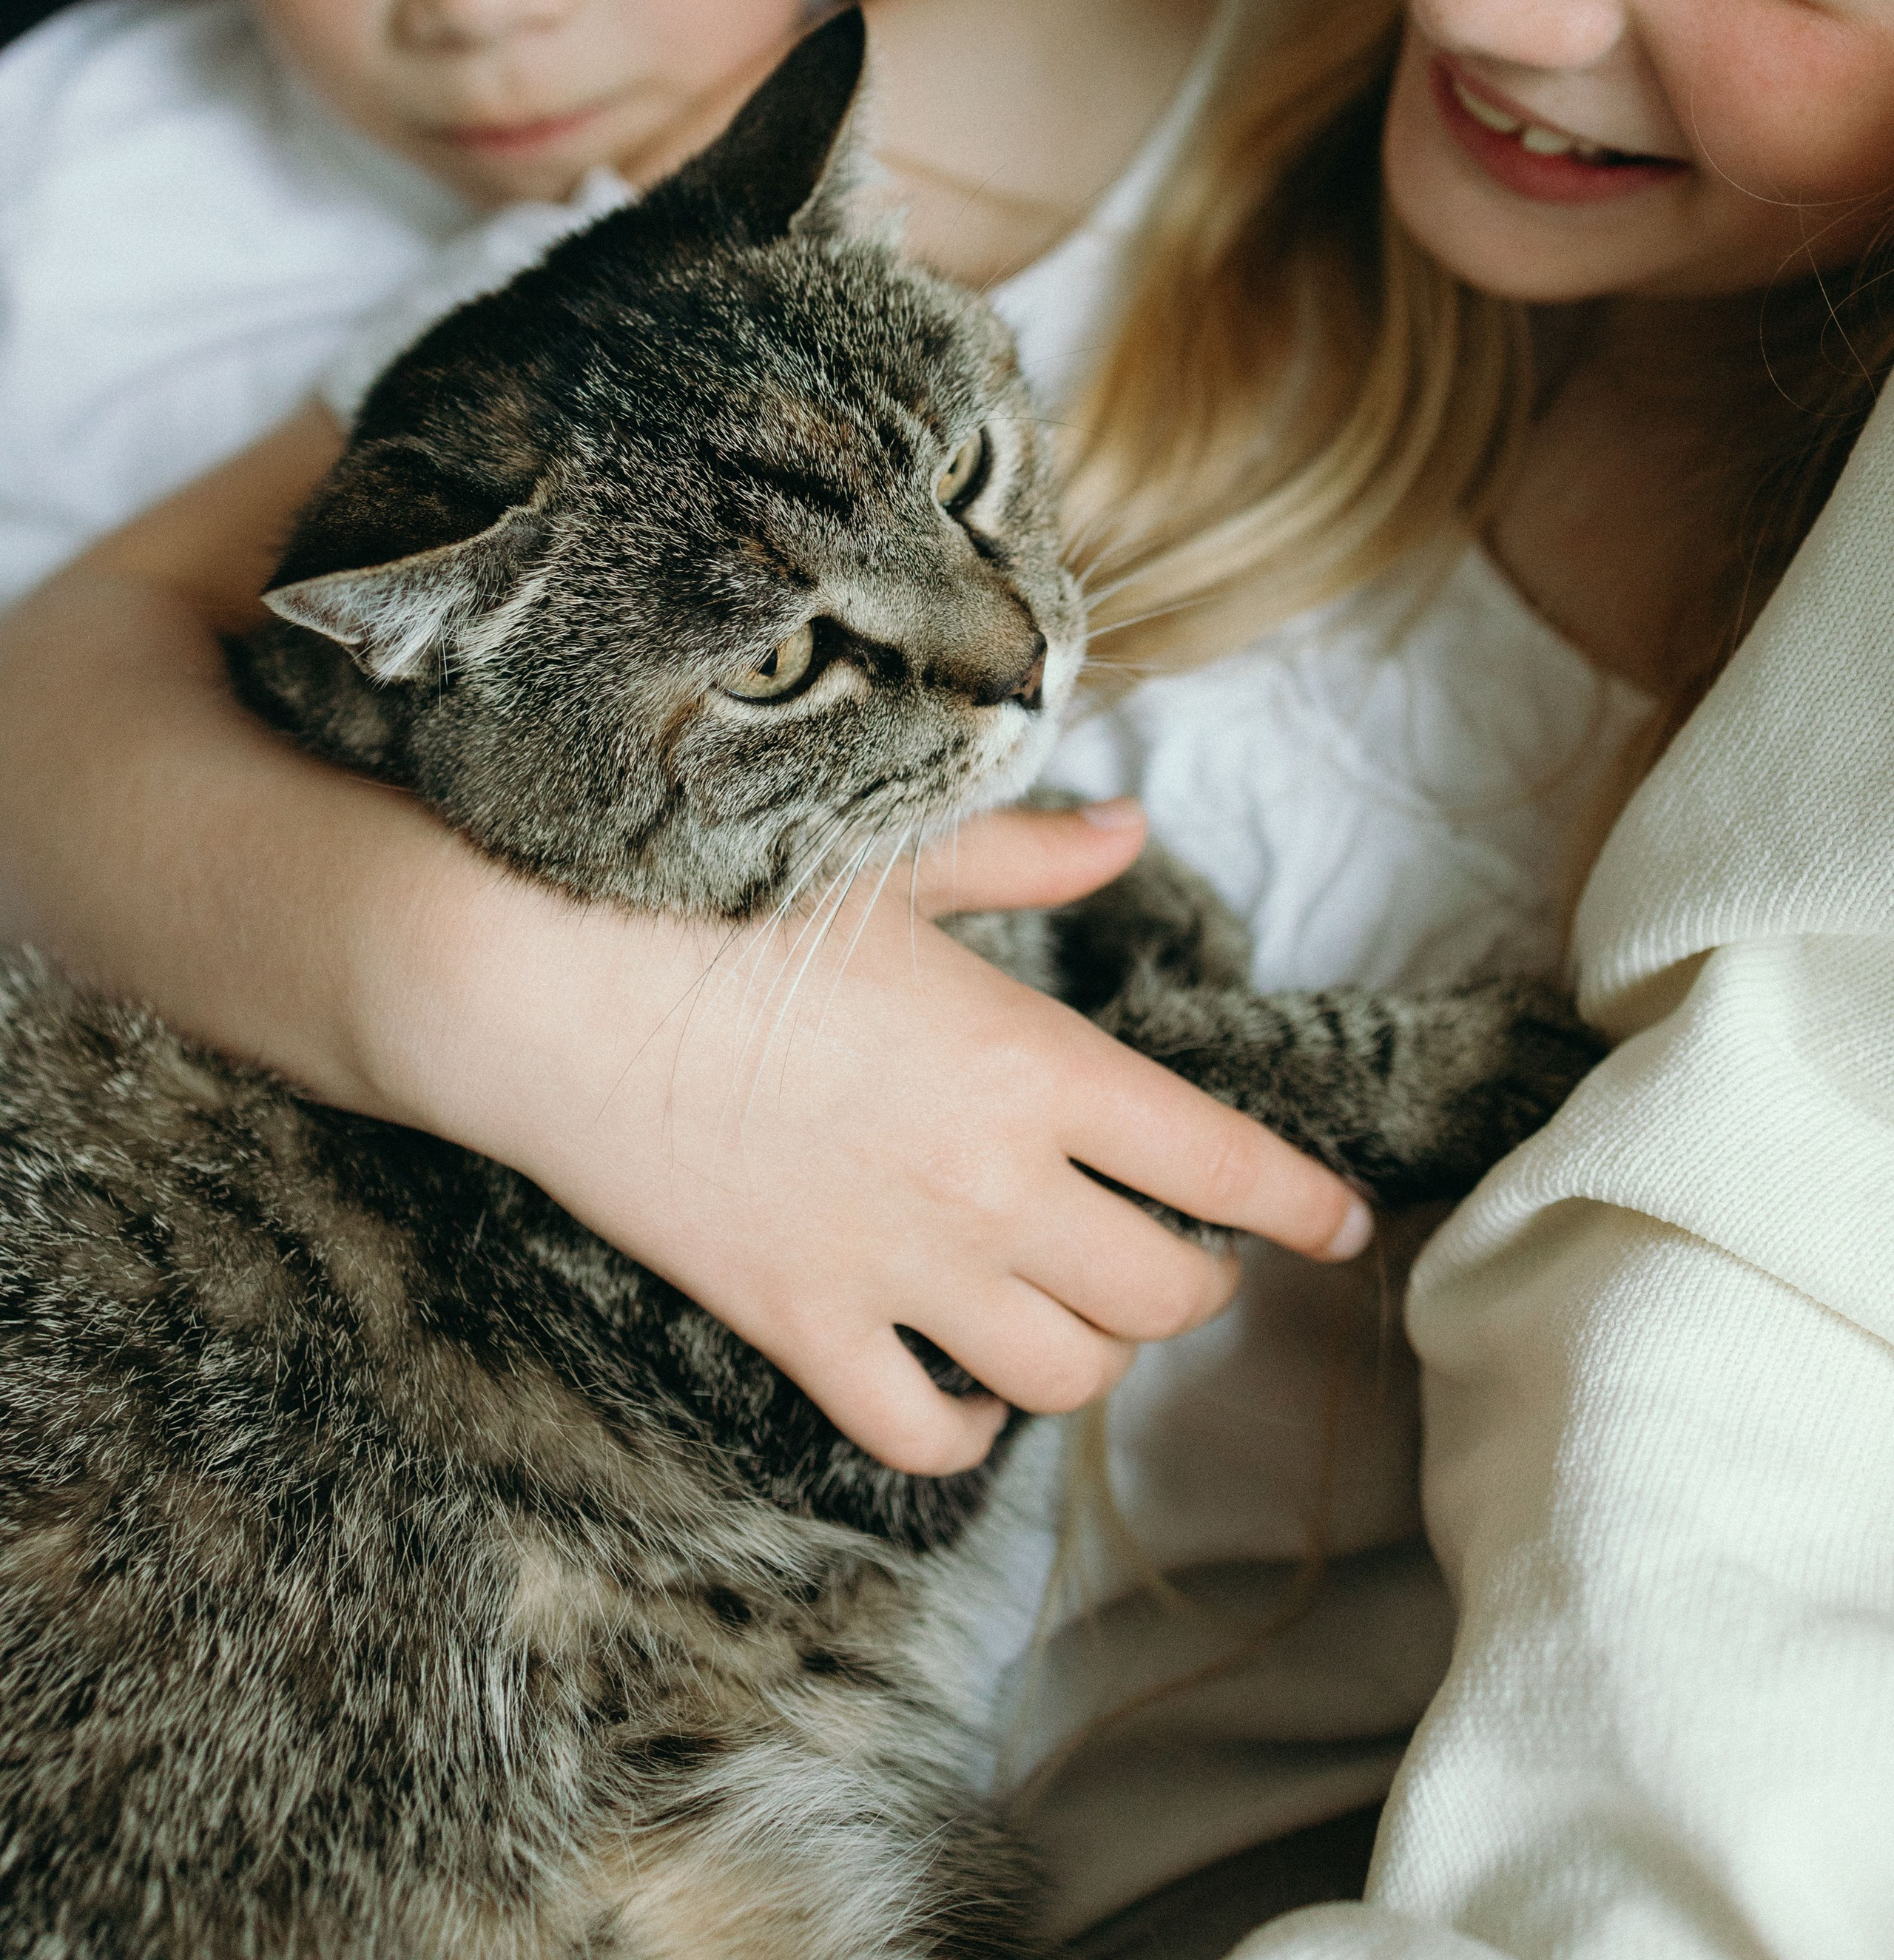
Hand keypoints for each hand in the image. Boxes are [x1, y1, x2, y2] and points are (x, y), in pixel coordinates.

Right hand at [383, 797, 1370, 1474]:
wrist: (546, 986)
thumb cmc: (726, 904)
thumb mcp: (895, 861)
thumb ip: (1031, 860)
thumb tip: (1131, 831)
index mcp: (1033, 1062)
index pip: (1223, 1164)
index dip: (1304, 1205)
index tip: (1344, 1225)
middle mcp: (989, 1184)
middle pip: (1163, 1291)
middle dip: (1201, 1284)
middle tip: (1189, 1255)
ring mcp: (896, 1269)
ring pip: (1067, 1375)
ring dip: (1098, 1353)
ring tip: (1084, 1311)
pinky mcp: (800, 1325)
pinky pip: (922, 1432)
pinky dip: (968, 1427)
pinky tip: (973, 1390)